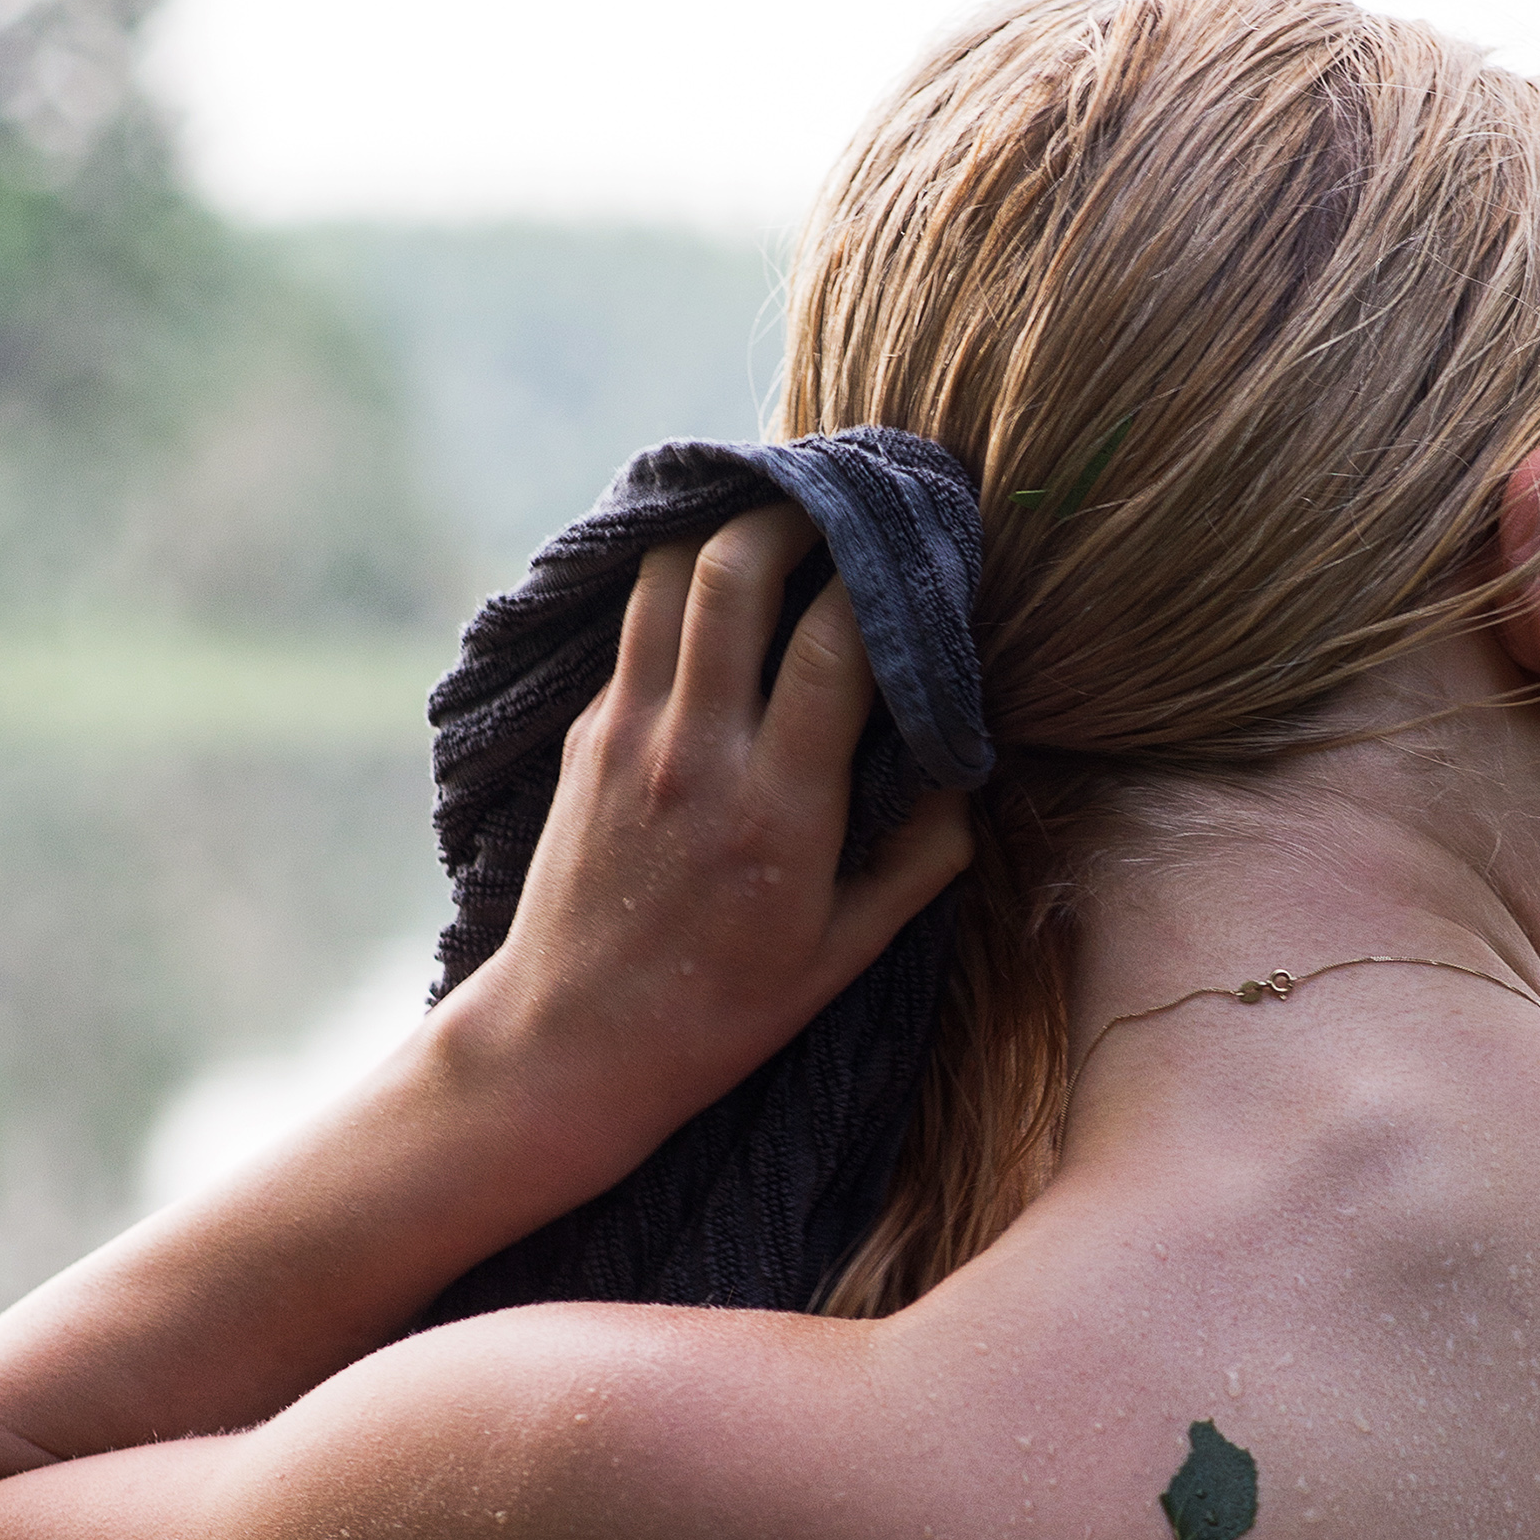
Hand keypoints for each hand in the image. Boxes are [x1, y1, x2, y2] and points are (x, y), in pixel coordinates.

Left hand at [454, 505, 973, 1160]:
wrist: (571, 1042)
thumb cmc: (722, 1011)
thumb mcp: (846, 956)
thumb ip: (921, 859)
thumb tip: (968, 770)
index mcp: (778, 811)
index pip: (834, 645)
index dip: (879, 578)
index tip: (916, 549)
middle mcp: (696, 755)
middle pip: (732, 574)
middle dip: (793, 513)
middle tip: (837, 497)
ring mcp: (629, 735)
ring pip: (664, 576)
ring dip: (724, 528)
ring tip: (774, 514)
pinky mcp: (587, 733)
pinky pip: (632, 622)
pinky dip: (674, 579)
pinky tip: (713, 577)